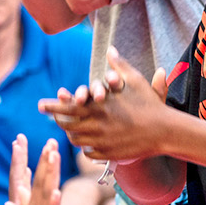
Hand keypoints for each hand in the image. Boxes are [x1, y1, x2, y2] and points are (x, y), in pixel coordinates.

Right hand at [4, 138, 64, 204]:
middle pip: (40, 181)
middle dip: (46, 160)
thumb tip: (17, 190)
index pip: (34, 179)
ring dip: (49, 174)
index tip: (43, 143)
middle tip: (51, 141)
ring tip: (53, 156)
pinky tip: (56, 192)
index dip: (39, 161)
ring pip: (46, 193)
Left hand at [38, 47, 170, 162]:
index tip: (40, 104)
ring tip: (68, 128)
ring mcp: (102, 142)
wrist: (165, 131)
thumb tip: (111, 49)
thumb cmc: (150, 104)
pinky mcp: (110, 154)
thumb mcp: (134, 81)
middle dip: (58, 120)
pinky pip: (89, 153)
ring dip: (71, 134)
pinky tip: (86, 141)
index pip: (67, 107)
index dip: (52, 106)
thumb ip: (119, 65)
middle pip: (67, 125)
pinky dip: (85, 147)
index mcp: (98, 107)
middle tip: (55, 117)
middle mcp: (96, 126)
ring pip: (76, 140)